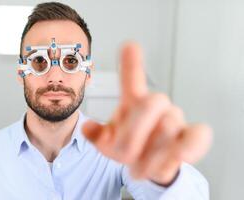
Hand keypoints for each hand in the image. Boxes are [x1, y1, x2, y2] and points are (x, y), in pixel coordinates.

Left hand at [82, 42, 211, 185]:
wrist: (150, 166)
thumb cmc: (130, 147)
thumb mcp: (109, 142)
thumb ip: (98, 135)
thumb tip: (87, 128)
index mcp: (133, 103)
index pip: (132, 79)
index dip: (131, 63)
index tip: (129, 45)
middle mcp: (156, 106)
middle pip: (150, 103)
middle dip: (133, 134)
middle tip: (126, 156)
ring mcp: (175, 120)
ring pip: (167, 127)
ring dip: (150, 154)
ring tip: (142, 165)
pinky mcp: (192, 136)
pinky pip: (198, 136)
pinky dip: (187, 148)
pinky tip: (176, 157)